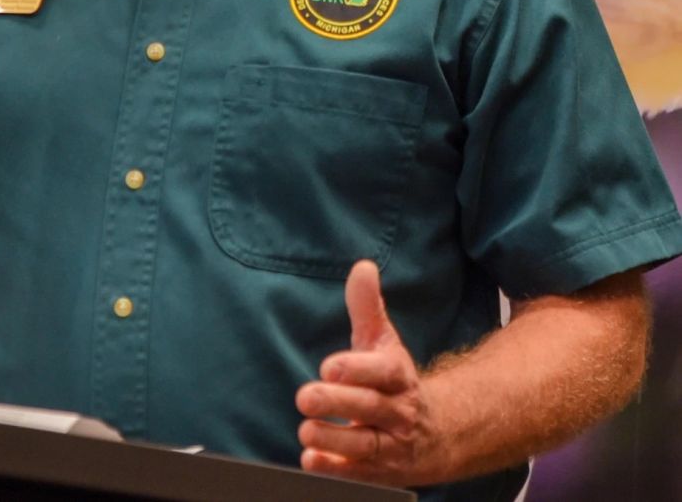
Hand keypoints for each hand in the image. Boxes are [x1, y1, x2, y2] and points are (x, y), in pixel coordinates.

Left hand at [295, 260, 441, 485]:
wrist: (435, 434)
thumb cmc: (393, 379)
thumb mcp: (383, 341)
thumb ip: (367, 306)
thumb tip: (362, 266)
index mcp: (399, 376)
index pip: (383, 371)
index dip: (357, 369)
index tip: (328, 366)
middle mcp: (399, 412)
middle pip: (371, 407)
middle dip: (338, 403)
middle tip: (304, 396)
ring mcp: (393, 445)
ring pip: (367, 445)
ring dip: (335, 440)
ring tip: (305, 431)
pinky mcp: (382, 472)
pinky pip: (362, 473)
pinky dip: (338, 470)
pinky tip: (311, 462)